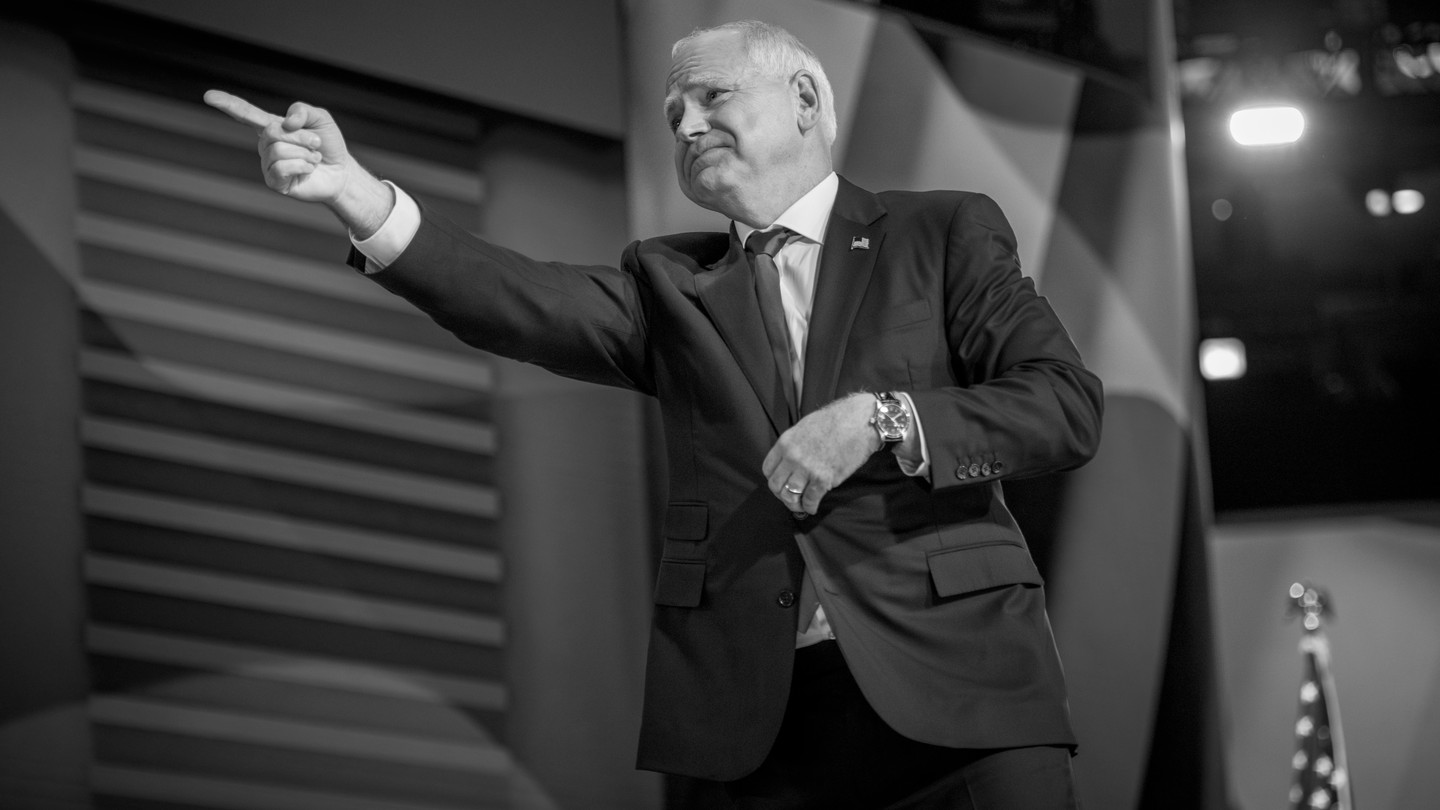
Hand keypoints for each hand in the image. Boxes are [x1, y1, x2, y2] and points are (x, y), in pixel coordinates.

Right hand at [203, 90, 391, 235]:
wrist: (341, 172)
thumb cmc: (328, 145)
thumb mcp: (320, 119)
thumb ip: (303, 110)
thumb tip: (286, 122)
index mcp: (272, 126)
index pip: (246, 114)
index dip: (228, 104)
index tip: (208, 96)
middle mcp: (265, 144)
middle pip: (273, 132)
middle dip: (301, 136)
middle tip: (315, 144)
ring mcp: (268, 163)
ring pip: (280, 150)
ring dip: (305, 153)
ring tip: (313, 158)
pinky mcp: (274, 182)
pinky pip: (282, 168)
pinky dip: (302, 166)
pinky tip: (307, 169)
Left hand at [762, 392, 878, 514]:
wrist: (859, 422)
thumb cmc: (836, 421)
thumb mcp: (805, 427)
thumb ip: (794, 445)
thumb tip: (790, 460)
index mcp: (785, 442)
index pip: (768, 469)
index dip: (774, 479)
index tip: (782, 482)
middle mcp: (792, 457)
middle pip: (775, 485)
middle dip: (781, 494)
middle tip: (790, 497)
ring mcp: (807, 469)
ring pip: (789, 496)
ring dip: (794, 504)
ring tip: (801, 505)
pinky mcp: (824, 479)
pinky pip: (810, 500)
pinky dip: (810, 507)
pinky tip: (813, 507)